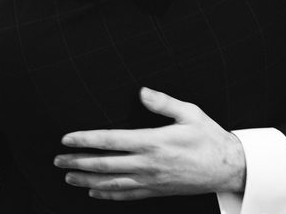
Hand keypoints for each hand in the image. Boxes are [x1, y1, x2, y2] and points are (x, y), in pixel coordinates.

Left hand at [54, 88, 245, 200]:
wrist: (226, 167)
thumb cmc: (209, 138)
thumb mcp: (190, 113)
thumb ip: (164, 102)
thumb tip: (142, 91)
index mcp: (153, 142)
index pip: (110, 141)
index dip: (86, 140)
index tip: (68, 138)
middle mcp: (147, 164)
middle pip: (104, 165)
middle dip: (77, 162)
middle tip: (58, 160)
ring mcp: (150, 180)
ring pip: (110, 182)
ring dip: (86, 181)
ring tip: (69, 177)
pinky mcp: (156, 190)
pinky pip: (126, 194)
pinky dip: (107, 194)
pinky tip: (96, 193)